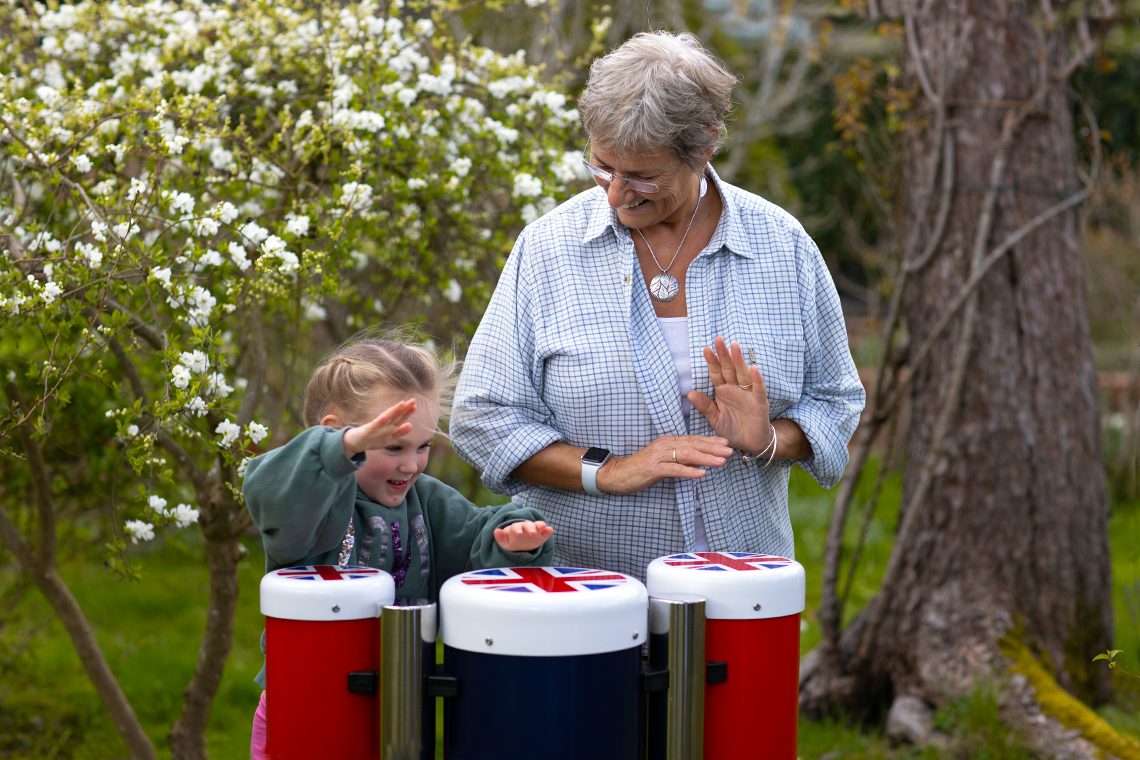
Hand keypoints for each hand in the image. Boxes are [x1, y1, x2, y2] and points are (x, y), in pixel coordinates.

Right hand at [342, 399, 417, 456]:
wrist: (354, 443)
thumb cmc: (371, 439)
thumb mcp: (388, 438)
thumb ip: (399, 432)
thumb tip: (411, 425)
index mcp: (389, 426)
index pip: (400, 418)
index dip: (407, 412)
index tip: (415, 405)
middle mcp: (383, 424)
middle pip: (395, 415)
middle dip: (403, 408)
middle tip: (412, 400)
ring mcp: (376, 426)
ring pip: (386, 418)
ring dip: (394, 411)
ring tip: (401, 404)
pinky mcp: (368, 430)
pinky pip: (375, 425)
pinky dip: (380, 421)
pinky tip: (385, 416)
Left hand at [494, 520, 554, 551]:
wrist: (521, 546)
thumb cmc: (511, 542)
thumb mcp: (505, 542)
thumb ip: (500, 537)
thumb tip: (496, 531)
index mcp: (516, 528)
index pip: (516, 526)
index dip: (517, 529)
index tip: (518, 534)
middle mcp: (525, 527)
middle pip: (528, 525)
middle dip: (530, 528)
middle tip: (532, 533)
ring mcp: (535, 530)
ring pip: (537, 525)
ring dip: (540, 525)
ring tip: (543, 526)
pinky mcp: (542, 535)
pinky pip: (546, 531)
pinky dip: (548, 530)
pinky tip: (550, 530)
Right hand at [594, 435, 732, 494]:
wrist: (617, 474)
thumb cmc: (641, 468)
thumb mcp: (663, 461)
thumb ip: (680, 459)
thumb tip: (700, 460)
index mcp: (668, 442)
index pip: (693, 439)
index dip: (710, 441)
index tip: (726, 443)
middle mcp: (665, 445)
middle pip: (693, 444)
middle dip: (713, 447)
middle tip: (730, 451)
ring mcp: (659, 456)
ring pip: (687, 454)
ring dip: (706, 457)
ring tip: (720, 461)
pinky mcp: (653, 468)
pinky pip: (674, 469)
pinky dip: (689, 471)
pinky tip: (701, 473)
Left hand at [688, 337, 772, 454]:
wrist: (750, 444)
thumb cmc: (732, 429)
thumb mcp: (715, 419)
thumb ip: (705, 406)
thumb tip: (690, 393)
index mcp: (723, 391)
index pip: (716, 373)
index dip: (712, 362)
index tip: (705, 349)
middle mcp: (736, 389)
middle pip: (729, 369)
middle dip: (724, 354)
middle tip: (718, 339)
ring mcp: (748, 394)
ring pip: (743, 374)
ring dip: (739, 361)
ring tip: (735, 346)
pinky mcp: (760, 403)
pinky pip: (758, 390)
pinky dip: (757, 380)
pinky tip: (754, 369)